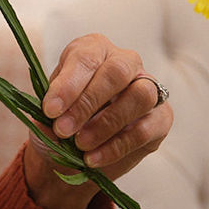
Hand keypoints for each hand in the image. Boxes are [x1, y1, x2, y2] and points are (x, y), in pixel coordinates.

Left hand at [23, 35, 172, 208]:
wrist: (76, 155)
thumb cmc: (61, 123)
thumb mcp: (46, 116)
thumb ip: (48, 116)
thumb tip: (50, 123)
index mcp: (94, 50)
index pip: (87, 57)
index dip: (68, 84)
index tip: (50, 110)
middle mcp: (125, 62)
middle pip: (117, 71)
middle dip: (88, 102)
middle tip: (63, 129)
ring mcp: (148, 88)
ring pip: (140, 96)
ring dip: (106, 124)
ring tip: (80, 145)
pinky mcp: (161, 118)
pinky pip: (146, 129)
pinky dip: (116, 147)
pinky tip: (93, 158)